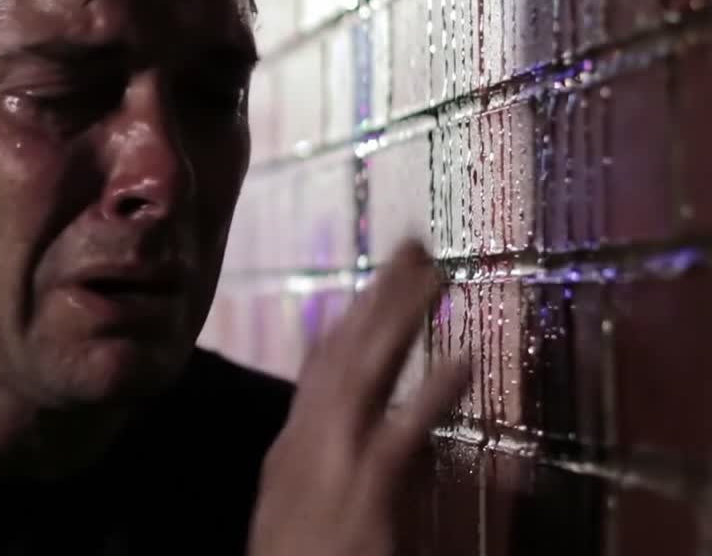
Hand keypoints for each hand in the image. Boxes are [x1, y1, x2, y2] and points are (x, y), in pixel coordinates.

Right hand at [248, 241, 468, 555]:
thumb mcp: (297, 510)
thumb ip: (334, 466)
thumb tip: (377, 432)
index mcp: (291, 449)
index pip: (320, 371)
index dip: (347, 322)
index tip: (371, 284)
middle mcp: (306, 442)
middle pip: (344, 352)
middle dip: (378, 296)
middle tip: (412, 244)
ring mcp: (334, 461)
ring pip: (366, 373)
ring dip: (401, 318)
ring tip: (435, 272)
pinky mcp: (364, 490)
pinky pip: (403, 435)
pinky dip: (433, 396)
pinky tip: (463, 362)